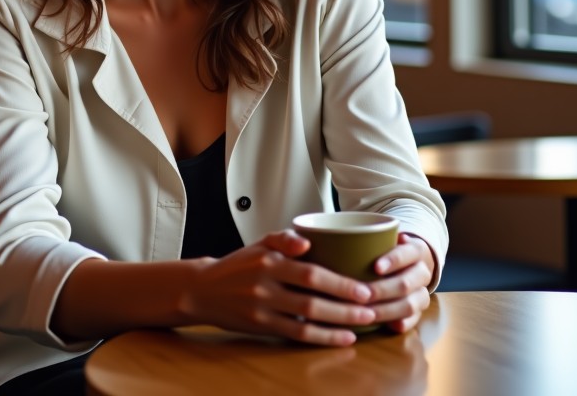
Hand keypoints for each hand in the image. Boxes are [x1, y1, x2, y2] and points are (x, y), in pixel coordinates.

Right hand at [181, 230, 377, 346]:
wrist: (204, 289)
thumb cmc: (239, 265)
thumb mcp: (258, 244)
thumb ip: (284, 238)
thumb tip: (306, 242)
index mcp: (269, 261)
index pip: (310, 272)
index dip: (339, 282)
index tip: (364, 287)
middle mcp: (265, 285)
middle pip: (312, 298)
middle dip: (345, 305)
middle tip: (371, 307)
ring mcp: (262, 308)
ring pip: (306, 319)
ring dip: (338, 323)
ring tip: (362, 323)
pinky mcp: (260, 327)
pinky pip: (296, 335)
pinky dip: (321, 338)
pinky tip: (341, 338)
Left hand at [363, 233, 433, 333]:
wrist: (411, 264)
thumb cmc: (389, 250)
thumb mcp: (386, 239)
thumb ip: (375, 238)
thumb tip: (352, 235)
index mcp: (416, 250)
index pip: (407, 254)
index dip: (393, 261)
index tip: (375, 267)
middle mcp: (423, 272)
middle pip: (406, 283)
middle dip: (383, 290)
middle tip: (362, 294)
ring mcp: (423, 293)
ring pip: (410, 305)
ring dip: (387, 310)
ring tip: (367, 312)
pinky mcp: (420, 311)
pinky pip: (413, 321)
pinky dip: (401, 323)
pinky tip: (387, 325)